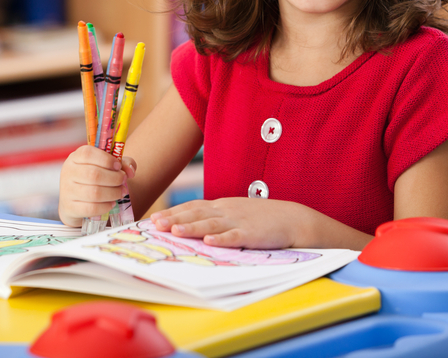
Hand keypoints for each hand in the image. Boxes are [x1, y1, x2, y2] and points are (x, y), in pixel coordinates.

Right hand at [58, 145, 135, 226]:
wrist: (75, 201)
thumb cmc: (93, 179)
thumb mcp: (107, 166)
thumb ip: (123, 163)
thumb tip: (130, 171)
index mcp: (75, 157)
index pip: (88, 154)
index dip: (106, 160)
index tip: (118, 166)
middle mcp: (68, 172)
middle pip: (94, 174)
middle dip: (114, 178)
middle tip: (123, 181)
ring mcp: (67, 191)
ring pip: (94, 193)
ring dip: (113, 193)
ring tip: (121, 193)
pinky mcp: (70, 208)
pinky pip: (91, 208)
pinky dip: (106, 206)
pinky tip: (112, 204)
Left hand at [150, 198, 305, 248]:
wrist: (293, 219)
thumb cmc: (263, 218)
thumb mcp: (236, 212)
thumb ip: (217, 217)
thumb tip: (193, 226)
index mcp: (222, 205)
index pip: (193, 207)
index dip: (173, 212)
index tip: (155, 219)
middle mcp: (227, 210)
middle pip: (196, 213)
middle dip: (174, 219)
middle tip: (156, 224)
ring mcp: (239, 221)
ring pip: (211, 224)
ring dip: (192, 227)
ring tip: (175, 231)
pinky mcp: (252, 234)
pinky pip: (234, 236)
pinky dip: (221, 239)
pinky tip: (209, 242)